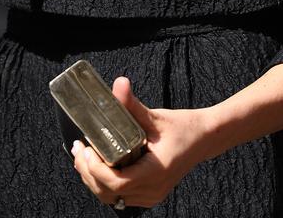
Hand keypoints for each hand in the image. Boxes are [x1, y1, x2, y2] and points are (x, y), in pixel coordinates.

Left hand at [71, 77, 214, 208]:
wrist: (204, 139)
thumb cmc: (183, 127)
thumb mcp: (156, 116)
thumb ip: (133, 104)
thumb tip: (119, 83)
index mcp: (154, 173)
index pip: (116, 182)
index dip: (95, 169)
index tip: (85, 148)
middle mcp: (153, 190)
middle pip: (110, 193)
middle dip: (88, 173)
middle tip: (77, 150)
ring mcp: (152, 195)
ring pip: (113, 198)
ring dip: (94, 180)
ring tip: (83, 156)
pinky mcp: (150, 194)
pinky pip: (121, 197)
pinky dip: (106, 184)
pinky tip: (99, 166)